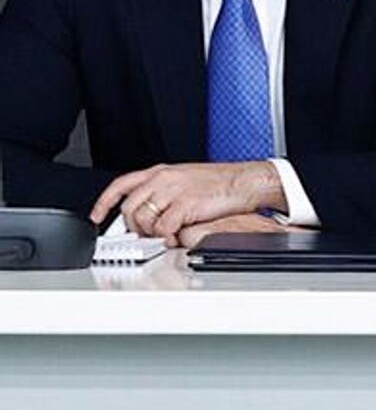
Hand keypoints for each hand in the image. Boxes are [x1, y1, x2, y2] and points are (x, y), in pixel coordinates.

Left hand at [92, 162, 288, 246]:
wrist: (245, 181)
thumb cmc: (220, 182)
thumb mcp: (185, 179)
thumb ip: (162, 191)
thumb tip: (146, 212)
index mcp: (160, 171)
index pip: (121, 185)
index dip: (104, 202)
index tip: (96, 216)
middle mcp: (163, 178)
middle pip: (129, 207)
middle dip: (133, 227)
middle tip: (145, 235)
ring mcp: (173, 190)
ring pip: (143, 219)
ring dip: (150, 233)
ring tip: (163, 236)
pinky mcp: (185, 204)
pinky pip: (163, 227)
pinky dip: (165, 237)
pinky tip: (174, 238)